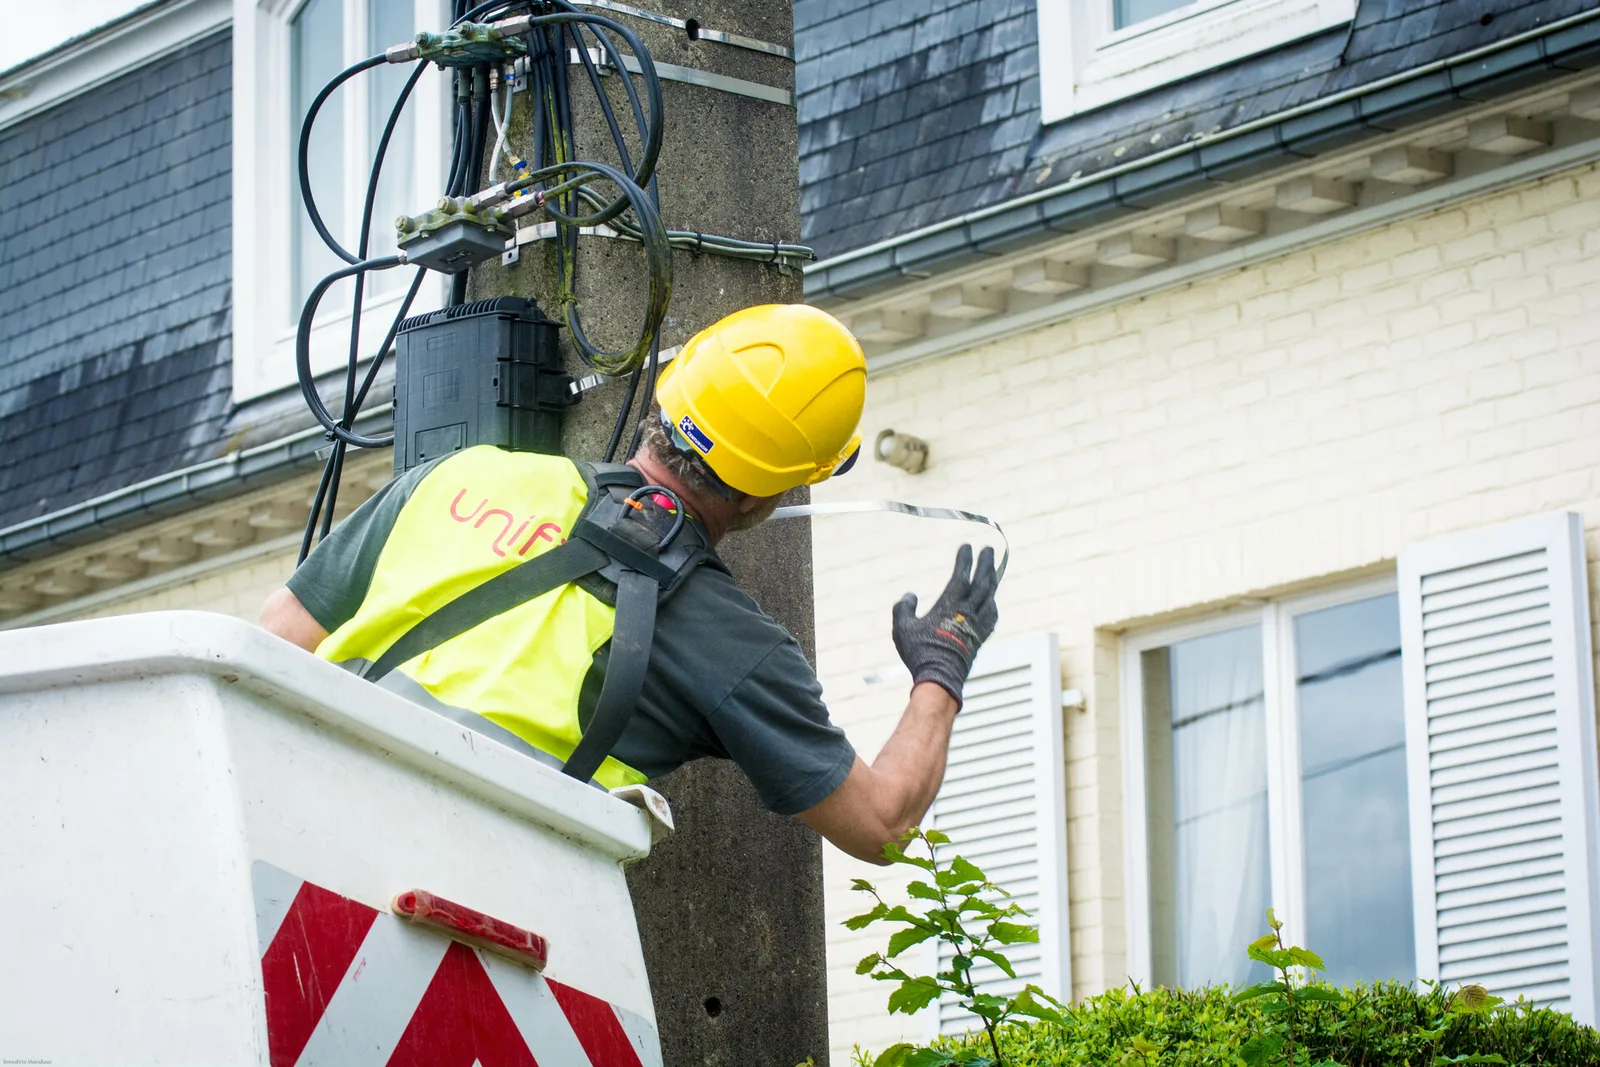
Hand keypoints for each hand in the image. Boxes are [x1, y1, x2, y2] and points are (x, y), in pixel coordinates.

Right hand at [890, 544, 998, 706]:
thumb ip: (903, 608)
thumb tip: (909, 596)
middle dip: (986, 564)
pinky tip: (992, 604)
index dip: (965, 560)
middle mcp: (968, 612)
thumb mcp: (902, 628)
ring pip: (990, 598)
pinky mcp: (979, 639)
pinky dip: (992, 605)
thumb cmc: (920, 652)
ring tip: (993, 572)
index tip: (967, 547)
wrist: (940, 679)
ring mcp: (976, 625)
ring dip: (992, 582)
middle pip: (983, 582)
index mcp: (951, 605)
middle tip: (989, 550)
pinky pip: (991, 617)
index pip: (962, 575)